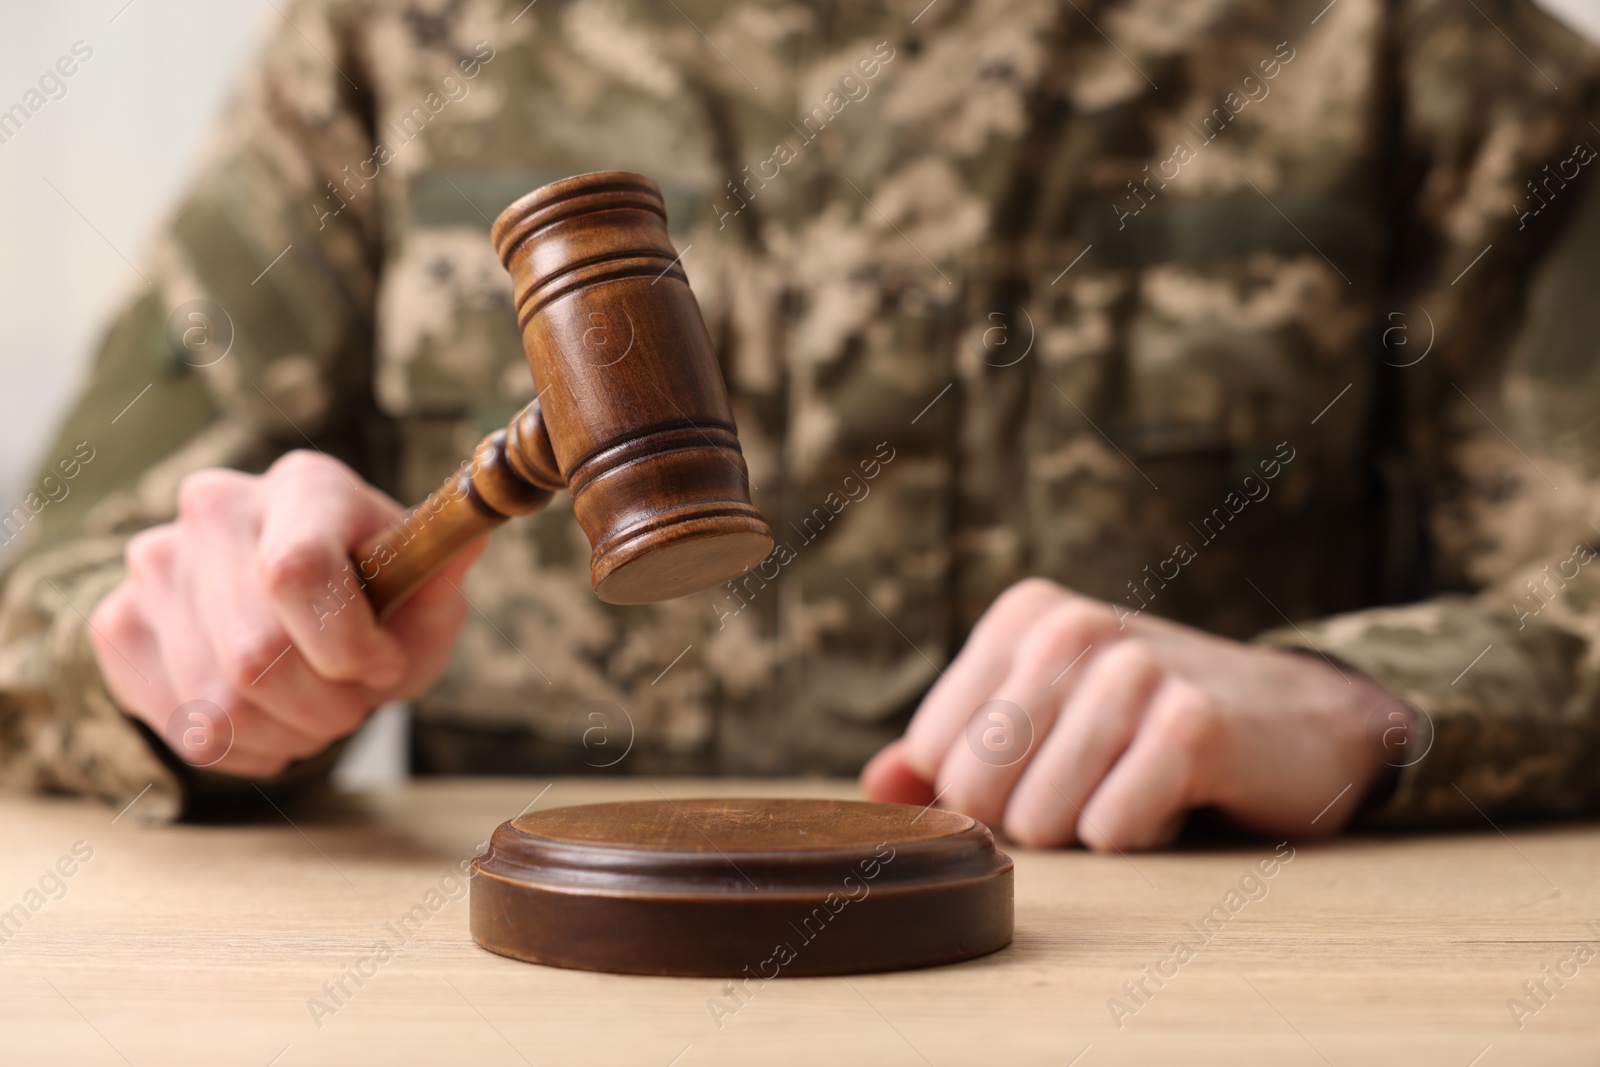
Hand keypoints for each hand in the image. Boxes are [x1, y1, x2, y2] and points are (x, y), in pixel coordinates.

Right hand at [89, 451, 484, 777]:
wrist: (294, 600)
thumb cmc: (375, 595)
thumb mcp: (426, 588)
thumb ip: (443, 575)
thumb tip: (470, 540)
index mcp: (305, 485)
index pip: (297, 571)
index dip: (347, 646)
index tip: (382, 666)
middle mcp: (217, 507)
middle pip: (254, 656)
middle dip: (326, 707)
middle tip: (354, 701)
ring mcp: (155, 564)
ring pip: (218, 706)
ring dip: (290, 732)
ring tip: (318, 708)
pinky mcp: (118, 623)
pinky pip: (184, 729)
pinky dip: (245, 749)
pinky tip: (273, 719)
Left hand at [860, 578, 1394, 849]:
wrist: (1307, 718)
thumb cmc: (1156, 720)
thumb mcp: (1052, 713)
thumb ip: (958, 748)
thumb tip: (878, 786)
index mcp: (1023, 616)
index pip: (932, 753)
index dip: (983, 792)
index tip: (1049, 765)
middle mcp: (1071, 628)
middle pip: (975, 790)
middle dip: (1030, 816)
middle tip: (1095, 780)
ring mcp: (1132, 669)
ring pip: (1039, 819)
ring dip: (1088, 828)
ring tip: (1135, 784)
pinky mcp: (1190, 725)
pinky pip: (1110, 832)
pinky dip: (1140, 837)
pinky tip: (1178, 797)